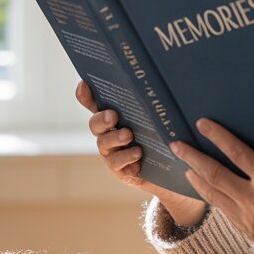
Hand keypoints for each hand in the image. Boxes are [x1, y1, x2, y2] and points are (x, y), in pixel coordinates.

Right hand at [75, 81, 205, 223]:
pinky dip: (126, 157)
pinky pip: (116, 162)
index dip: (85, 95)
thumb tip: (159, 84)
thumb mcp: (156, 119)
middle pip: (95, 123)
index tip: (84, 84)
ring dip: (115, 137)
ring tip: (128, 135)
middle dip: (102, 118)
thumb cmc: (160, 136)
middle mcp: (107, 133)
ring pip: (104, 143)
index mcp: (113, 116)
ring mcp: (110, 151)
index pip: (94, 104)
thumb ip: (150, 105)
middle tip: (113, 116)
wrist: (169, 168)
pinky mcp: (118, 168)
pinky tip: (137, 153)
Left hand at [169, 118, 253, 253]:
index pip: (238, 155)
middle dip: (193, 157)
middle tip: (177, 144)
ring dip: (196, 178)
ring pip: (213, 196)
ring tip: (184, 165)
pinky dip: (211, 196)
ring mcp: (249, 221)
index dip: (219, 138)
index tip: (203, 125)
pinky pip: (224, 211)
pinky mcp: (248, 234)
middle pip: (215, 175)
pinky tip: (205, 188)